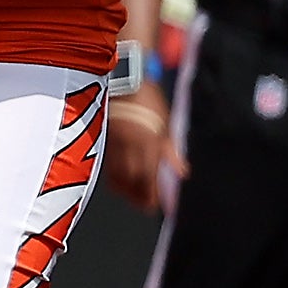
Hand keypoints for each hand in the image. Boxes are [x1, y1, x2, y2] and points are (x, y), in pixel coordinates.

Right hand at [103, 91, 171, 211]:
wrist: (123, 80)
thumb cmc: (148, 100)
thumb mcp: (165, 125)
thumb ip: (172, 152)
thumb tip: (183, 173)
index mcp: (148, 143)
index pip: (149, 178)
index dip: (152, 195)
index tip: (156, 207)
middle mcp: (129, 146)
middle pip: (131, 180)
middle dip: (137, 196)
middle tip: (145, 206)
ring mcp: (114, 142)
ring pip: (117, 174)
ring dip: (125, 189)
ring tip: (132, 196)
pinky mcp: (104, 137)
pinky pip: (108, 164)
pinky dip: (115, 176)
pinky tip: (120, 179)